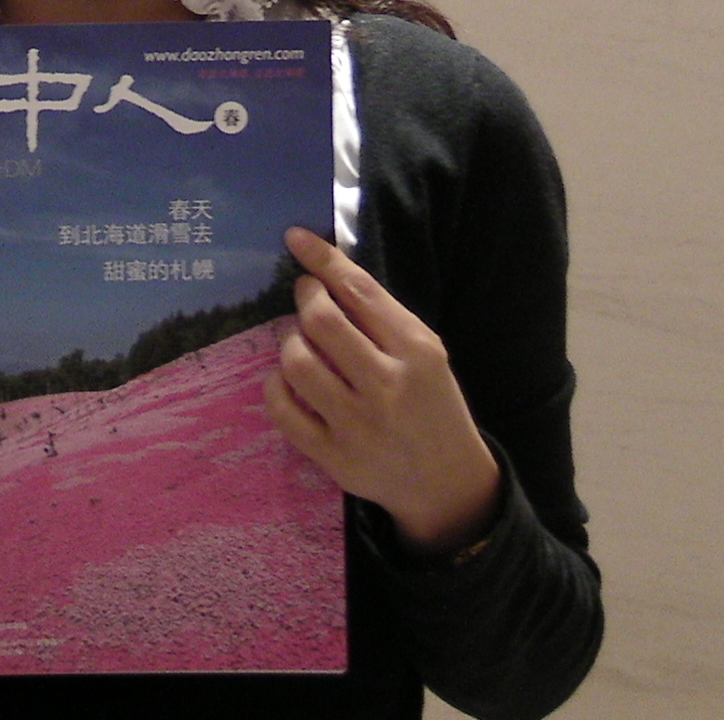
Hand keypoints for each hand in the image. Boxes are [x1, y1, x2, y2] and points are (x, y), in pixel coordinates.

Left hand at [263, 226, 501, 560]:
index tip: (295, 238)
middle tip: (307, 297)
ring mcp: (358, 425)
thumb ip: (381, 316)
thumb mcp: (425, 354)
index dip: (321, 259)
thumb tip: (326, 268)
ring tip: (301, 341)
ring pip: (297, 362)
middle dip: (305, 298)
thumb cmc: (432, 406)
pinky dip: (276, 384)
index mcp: (417, 352)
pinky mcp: (334, 457)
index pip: (360, 291)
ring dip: (289, 341)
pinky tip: (288, 379)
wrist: (448, 484)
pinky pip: (282, 408)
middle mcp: (387, 386)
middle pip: (321, 321)